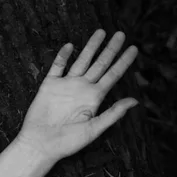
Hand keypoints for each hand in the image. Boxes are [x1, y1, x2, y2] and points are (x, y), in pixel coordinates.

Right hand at [17, 29, 138, 162]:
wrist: (40, 145)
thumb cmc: (68, 142)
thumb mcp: (94, 129)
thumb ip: (113, 113)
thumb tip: (135, 101)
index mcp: (94, 98)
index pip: (113, 75)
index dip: (124, 62)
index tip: (134, 49)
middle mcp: (82, 88)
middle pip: (100, 64)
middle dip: (111, 49)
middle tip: (121, 34)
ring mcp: (66, 85)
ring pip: (82, 61)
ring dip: (91, 47)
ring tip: (101, 32)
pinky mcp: (49, 85)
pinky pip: (57, 66)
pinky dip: (63, 56)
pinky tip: (70, 46)